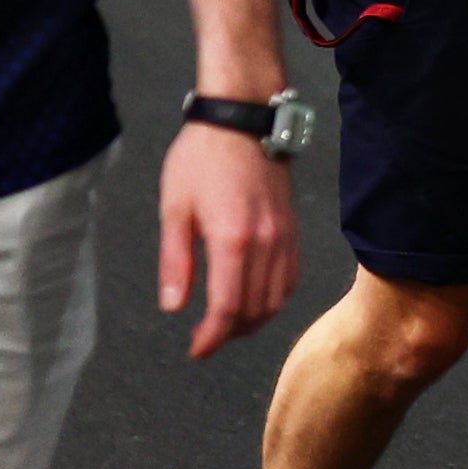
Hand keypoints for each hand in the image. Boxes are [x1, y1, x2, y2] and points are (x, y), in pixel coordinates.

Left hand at [157, 119, 298, 356]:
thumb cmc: (201, 158)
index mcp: (232, 240)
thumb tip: (174, 307)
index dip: (212, 338)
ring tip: (227, 323)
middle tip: (205, 338)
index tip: (196, 350)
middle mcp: (265, 244)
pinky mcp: (293, 230)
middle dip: (230, 333)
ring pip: (277, 300)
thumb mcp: (174, 208)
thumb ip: (175, 262)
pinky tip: (254, 298)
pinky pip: (291, 279)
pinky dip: (274, 299)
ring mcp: (284, 237)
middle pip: (255, 311)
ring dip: (253, 320)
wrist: (242, 118)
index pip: (227, 308)